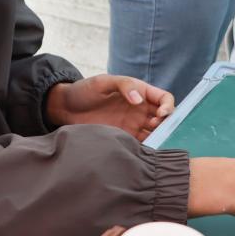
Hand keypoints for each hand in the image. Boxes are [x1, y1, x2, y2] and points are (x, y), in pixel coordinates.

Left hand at [46, 75, 174, 141]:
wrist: (67, 108)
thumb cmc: (85, 90)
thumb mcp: (103, 82)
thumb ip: (124, 86)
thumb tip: (139, 99)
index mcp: (140, 92)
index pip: (164, 98)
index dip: (168, 106)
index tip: (162, 114)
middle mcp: (140, 110)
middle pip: (164, 118)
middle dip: (167, 124)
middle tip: (155, 129)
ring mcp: (133, 125)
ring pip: (156, 133)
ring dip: (159, 138)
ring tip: (153, 142)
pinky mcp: (124, 138)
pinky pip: (142, 145)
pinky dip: (147, 149)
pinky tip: (143, 153)